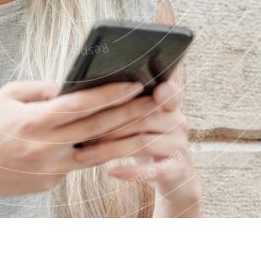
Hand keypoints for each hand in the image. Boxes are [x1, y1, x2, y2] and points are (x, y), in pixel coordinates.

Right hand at [0, 80, 155, 197]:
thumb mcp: (8, 95)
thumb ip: (42, 89)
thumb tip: (72, 87)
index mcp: (34, 120)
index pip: (81, 105)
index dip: (111, 94)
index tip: (135, 84)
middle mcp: (45, 146)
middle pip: (98, 128)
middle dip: (131, 114)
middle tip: (157, 102)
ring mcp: (50, 168)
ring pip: (99, 154)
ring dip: (128, 140)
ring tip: (152, 128)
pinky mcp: (51, 183)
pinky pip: (78, 163)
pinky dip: (98, 153)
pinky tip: (119, 142)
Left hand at [71, 80, 200, 209]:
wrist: (173, 175)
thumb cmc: (148, 140)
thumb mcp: (143, 120)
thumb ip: (128, 104)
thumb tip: (87, 94)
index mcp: (170, 104)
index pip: (168, 91)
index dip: (159, 89)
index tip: (139, 86)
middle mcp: (179, 122)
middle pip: (142, 118)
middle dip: (108, 126)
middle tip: (80, 132)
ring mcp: (180, 146)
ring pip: (142, 144)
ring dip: (110, 149)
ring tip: (85, 155)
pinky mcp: (178, 170)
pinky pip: (153, 171)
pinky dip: (131, 172)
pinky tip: (112, 172)